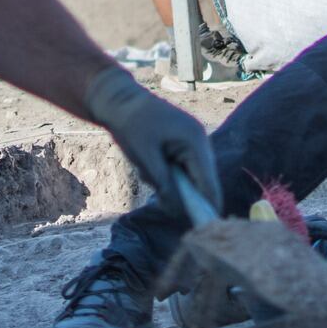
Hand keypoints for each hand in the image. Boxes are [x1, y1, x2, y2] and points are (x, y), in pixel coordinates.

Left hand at [84, 66, 220, 213]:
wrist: (118, 99)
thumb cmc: (130, 126)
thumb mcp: (145, 159)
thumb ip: (165, 185)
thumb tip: (178, 210)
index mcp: (195, 141)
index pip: (208, 181)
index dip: (207, 205)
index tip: (204, 228)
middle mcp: (200, 140)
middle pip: (203, 181)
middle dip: (183, 193)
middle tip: (161, 200)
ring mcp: (194, 141)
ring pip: (191, 176)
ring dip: (172, 183)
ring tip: (148, 171)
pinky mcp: (184, 143)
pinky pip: (182, 168)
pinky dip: (167, 173)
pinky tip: (149, 164)